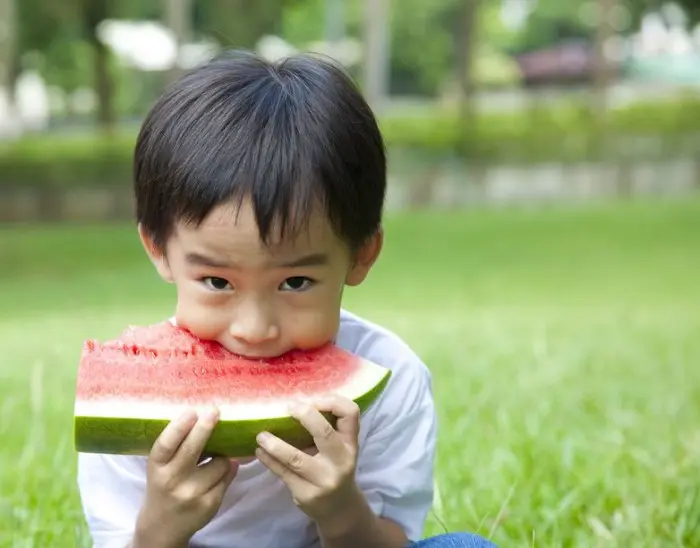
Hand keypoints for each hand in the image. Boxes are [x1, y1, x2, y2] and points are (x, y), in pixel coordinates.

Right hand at [133, 408, 237, 547]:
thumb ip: (177, 448)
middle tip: (214, 411)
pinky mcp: (210, 504)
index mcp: (157, 468)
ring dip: (222, 456)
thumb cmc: (164, 487)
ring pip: (220, 462)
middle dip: (205, 427)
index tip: (191, 411)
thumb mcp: (161, 468)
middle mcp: (172, 481)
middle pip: (191, 450)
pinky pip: (228, 476)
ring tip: (214, 459)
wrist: (162, 528)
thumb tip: (204, 418)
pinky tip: (219, 473)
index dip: (178, 427)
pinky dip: (228, 470)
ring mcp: (192, 494)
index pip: (165, 445)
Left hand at [254, 395, 362, 532]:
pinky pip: (283, 473)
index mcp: (350, 443)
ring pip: (296, 458)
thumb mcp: (341, 447)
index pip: (350, 413)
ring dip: (275, 444)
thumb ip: (329, 426)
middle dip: (305, 416)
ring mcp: (323, 480)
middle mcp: (341, 461)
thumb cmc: (335, 468)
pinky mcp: (306, 494)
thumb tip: (296, 399)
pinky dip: (268, 460)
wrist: (339, 510)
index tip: (311, 399)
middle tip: (288, 408)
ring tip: (260, 435)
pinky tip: (260, 452)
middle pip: (325, 432)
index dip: (331, 401)